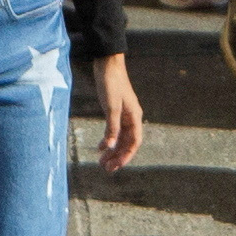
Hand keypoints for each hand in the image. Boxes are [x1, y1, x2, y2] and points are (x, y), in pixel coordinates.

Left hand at [90, 55, 144, 171]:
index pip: (134, 142)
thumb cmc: (111, 85)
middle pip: (127, 142)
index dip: (126, 156)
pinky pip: (114, 131)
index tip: (115, 167)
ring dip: (112, 151)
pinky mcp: (115, 111)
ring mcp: (124, 115)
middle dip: (118, 156)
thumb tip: (109, 147)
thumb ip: (111, 128)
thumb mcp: (111, 107)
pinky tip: (100, 147)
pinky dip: (108, 140)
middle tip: (105, 169)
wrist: (108, 67)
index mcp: (134, 117)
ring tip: (101, 162)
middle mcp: (131, 118)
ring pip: (121, 138)